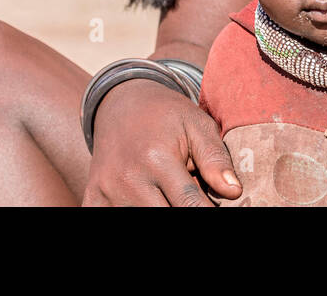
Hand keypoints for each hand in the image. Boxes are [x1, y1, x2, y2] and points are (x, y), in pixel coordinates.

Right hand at [81, 78, 242, 205]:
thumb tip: (234, 191)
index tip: (218, 209)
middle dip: (186, 212)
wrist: (121, 105)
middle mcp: (127, 178)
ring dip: (161, 211)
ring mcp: (105, 191)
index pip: (189, 204)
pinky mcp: (92, 200)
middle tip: (195, 200)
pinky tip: (151, 198)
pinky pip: (113, 219)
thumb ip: (215, 158)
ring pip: (141, 220)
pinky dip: (134, 211)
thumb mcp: (197, 125)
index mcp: (156, 158)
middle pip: (165, 217)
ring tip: (171, 194)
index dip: (207, 212)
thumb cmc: (167, 116)